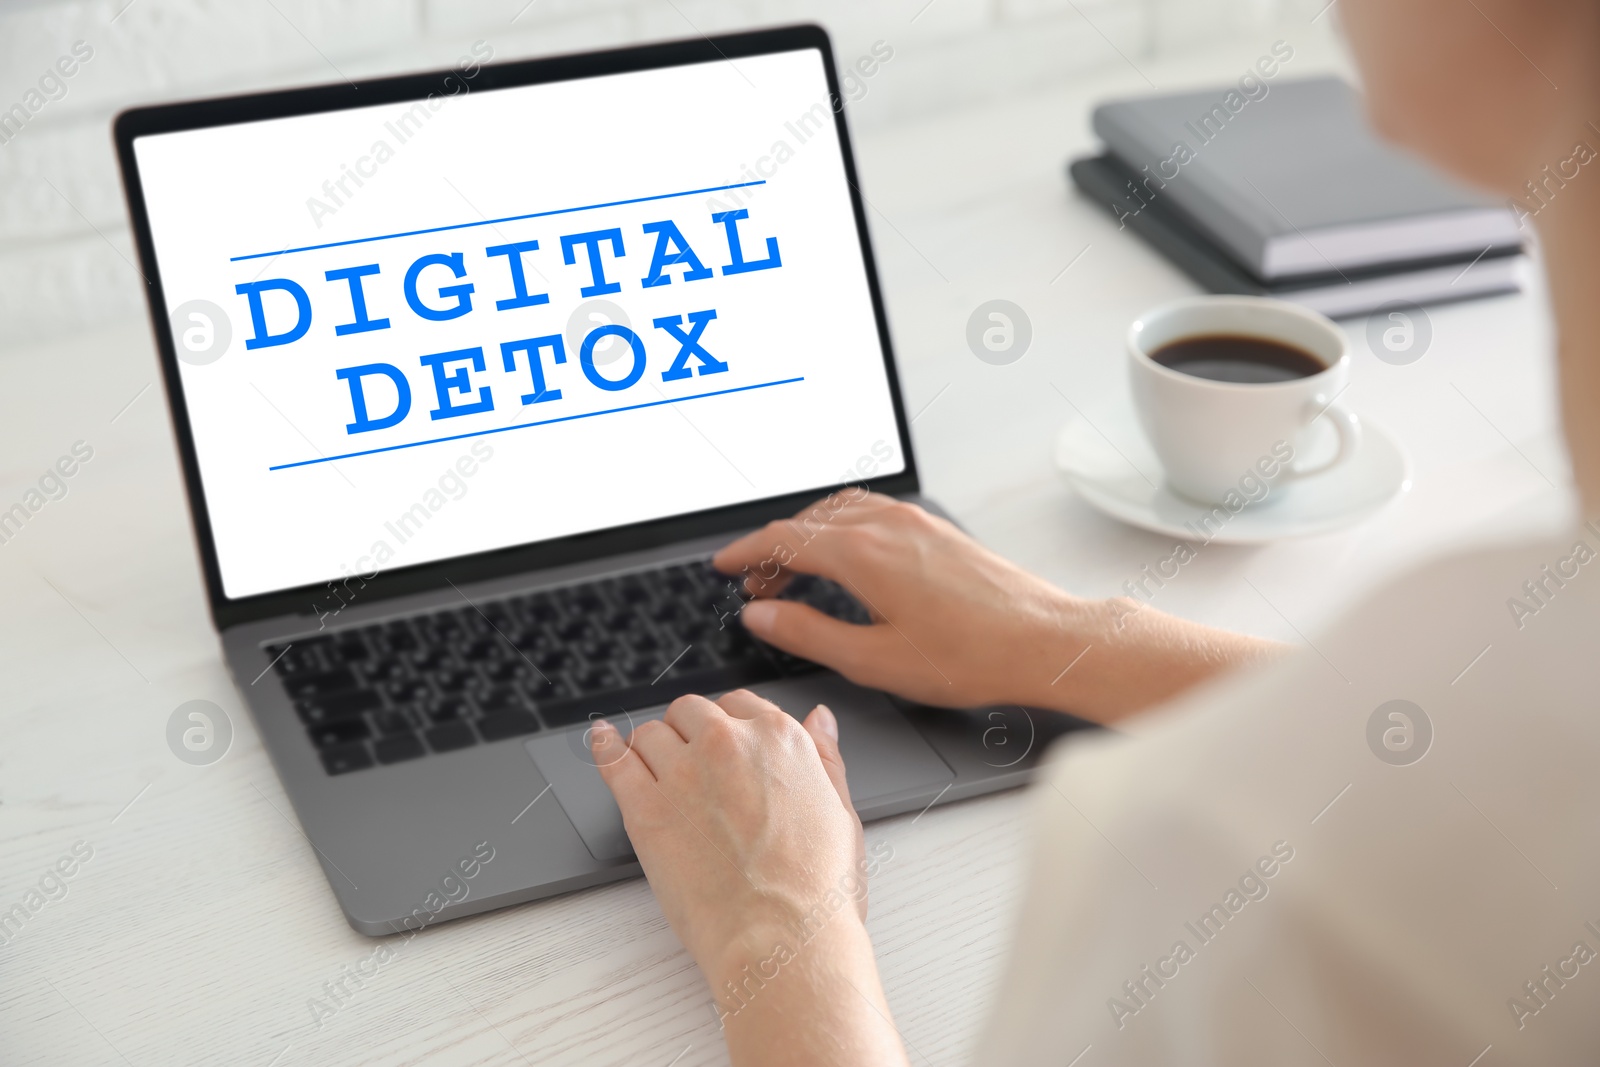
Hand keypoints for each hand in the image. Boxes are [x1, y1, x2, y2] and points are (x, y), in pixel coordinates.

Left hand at [592, 691, 907, 1065]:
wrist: (780, 938)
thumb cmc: (818, 890)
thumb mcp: (841, 811)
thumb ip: (825, 756)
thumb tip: (820, 718)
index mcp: (778, 738)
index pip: (739, 705)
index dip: (729, 726)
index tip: (724, 746)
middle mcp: (726, 743)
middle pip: (691, 713)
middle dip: (690, 734)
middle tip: (694, 769)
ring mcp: (682, 774)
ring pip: (651, 734)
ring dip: (654, 749)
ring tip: (659, 776)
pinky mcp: (644, 809)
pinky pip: (613, 760)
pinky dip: (605, 747)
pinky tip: (603, 741)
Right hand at [713, 492, 1279, 722]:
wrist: (1045, 641)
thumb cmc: (972, 655)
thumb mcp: (874, 660)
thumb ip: (808, 634)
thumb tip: (763, 617)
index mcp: (863, 553)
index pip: (783, 540)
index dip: (746, 553)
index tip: (724, 566)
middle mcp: (888, 525)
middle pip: (808, 522)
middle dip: (773, 550)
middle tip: (756, 587)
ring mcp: (916, 522)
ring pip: (840, 510)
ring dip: (807, 534)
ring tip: (794, 572)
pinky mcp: (938, 530)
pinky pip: (872, 511)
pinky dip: (841, 526)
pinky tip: (847, 554)